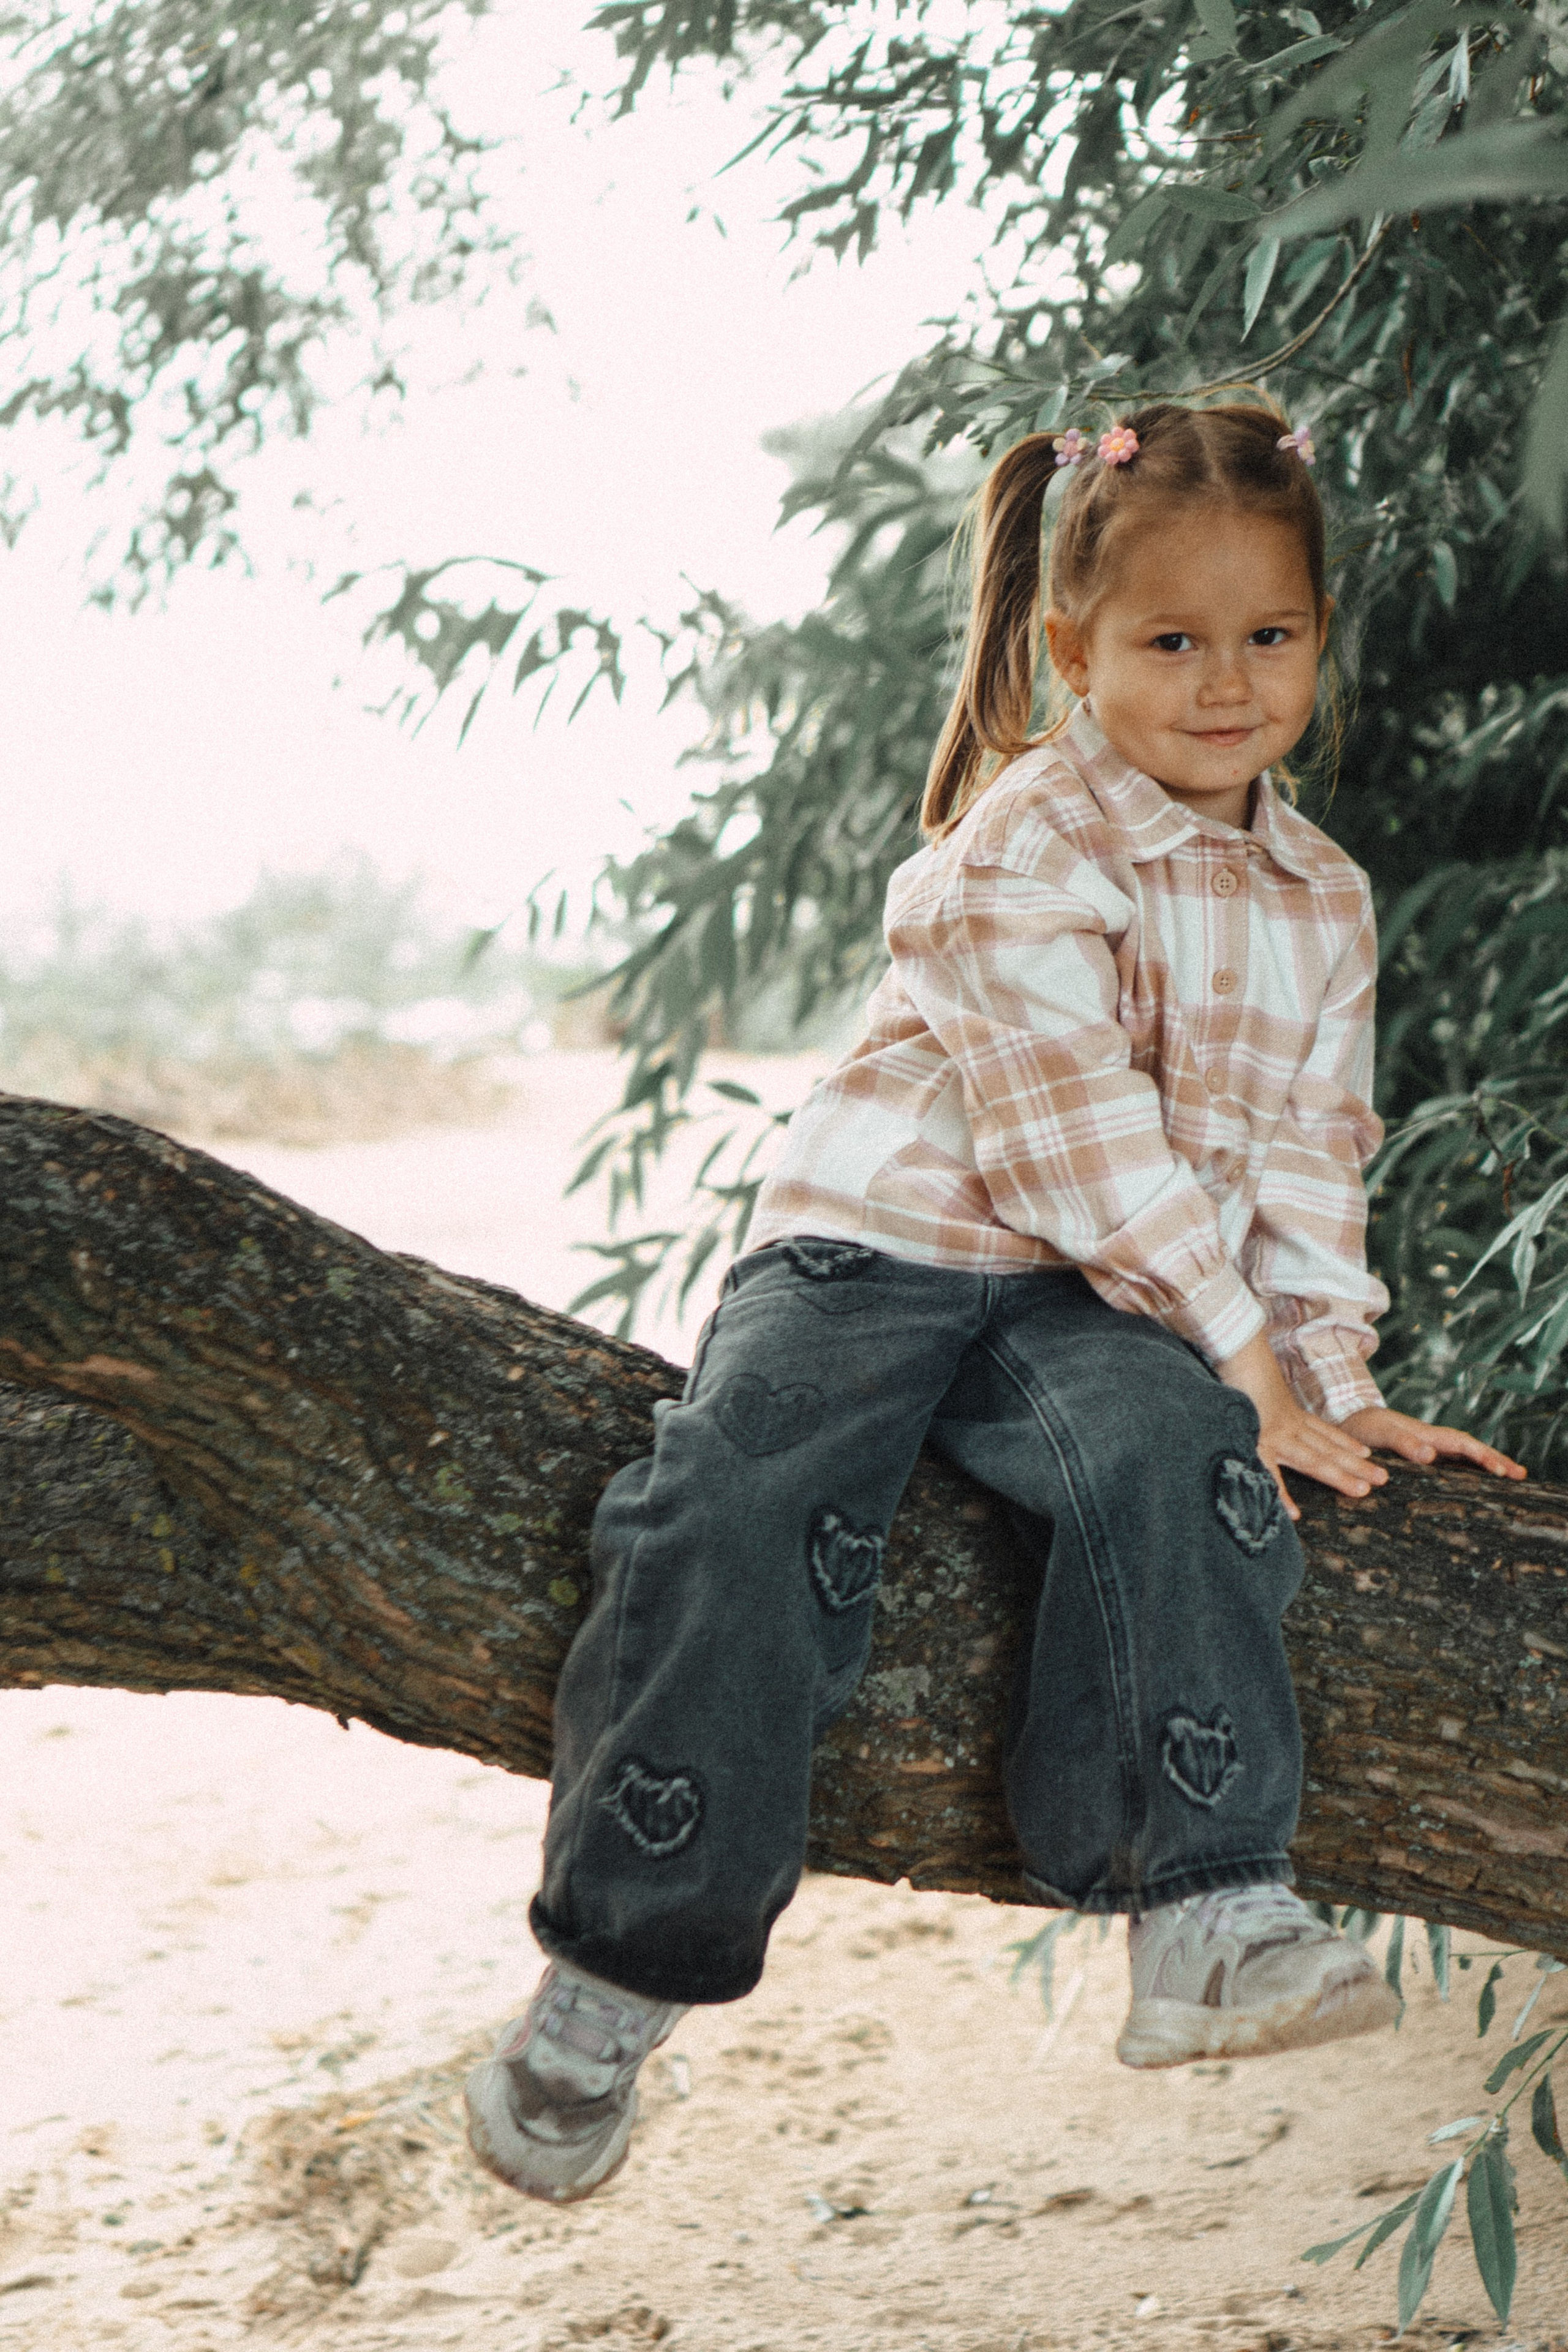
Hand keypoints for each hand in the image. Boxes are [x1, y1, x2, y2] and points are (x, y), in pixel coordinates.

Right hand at [1214, 1331, 1388, 1521]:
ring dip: (1339, 1475)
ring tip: (1363, 1491)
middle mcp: (1288, 1425)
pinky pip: (1270, 1475)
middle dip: (1356, 1464)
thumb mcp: (1256, 1387)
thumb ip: (1262, 1399)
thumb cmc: (1240, 1366)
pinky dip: (1282, 1495)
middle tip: (1382, 1479)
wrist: (1234, 1351)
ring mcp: (1275, 1434)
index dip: (1345, 1442)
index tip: (1366, 1452)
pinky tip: (1294, 1515)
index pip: (1323, 1430)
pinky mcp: (1256, 1441)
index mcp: (1288, 1413)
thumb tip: (1262, 1405)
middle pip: (1327, 1448)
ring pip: (1313, 1459)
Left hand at [1337, 1406, 1526, 1481]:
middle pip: (1469, 1448)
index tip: (1500, 1470)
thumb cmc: (1360, 1427)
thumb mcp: (1379, 1433)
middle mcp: (1430, 1440)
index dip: (1481, 1456)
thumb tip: (1431, 1455)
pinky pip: (1449, 1461)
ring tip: (1509, 1476)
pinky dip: (1467, 1468)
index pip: (1461, 1444)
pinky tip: (1476, 1481)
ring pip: (1462, 1455)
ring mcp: (1426, 1447)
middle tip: (1520, 1474)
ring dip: (1485, 1464)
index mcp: (1424, 1434)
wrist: (1344, 1422)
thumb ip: (1402, 1443)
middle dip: (1495, 1459)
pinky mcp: (1418, 1456)